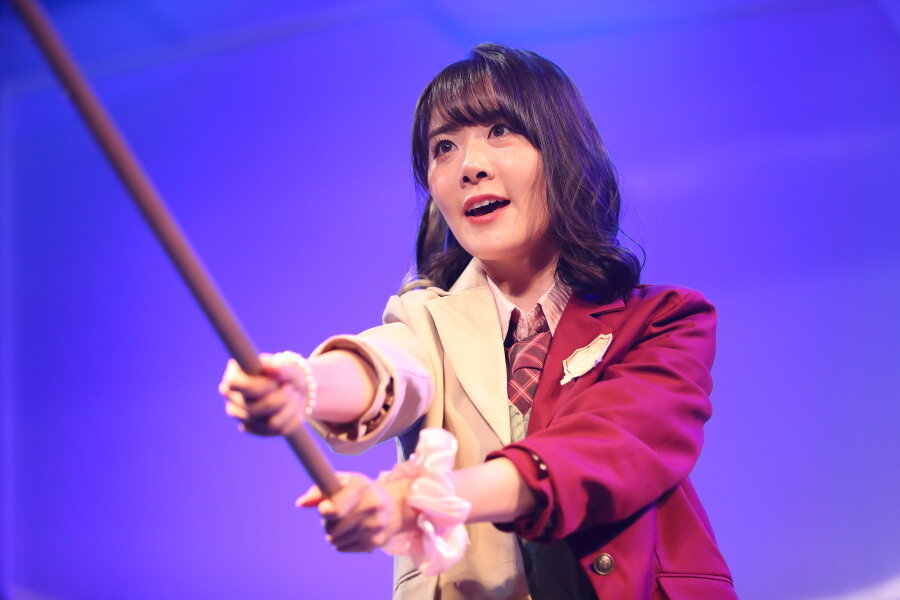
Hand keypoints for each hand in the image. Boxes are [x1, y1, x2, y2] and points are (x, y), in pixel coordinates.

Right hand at [218, 352, 309, 435]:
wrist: (295, 389)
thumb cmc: (287, 374)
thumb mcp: (288, 366)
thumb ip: (281, 367)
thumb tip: (272, 368)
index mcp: (234, 375)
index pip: (235, 385)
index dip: (258, 386)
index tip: (276, 383)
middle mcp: (232, 397)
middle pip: (253, 410)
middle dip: (280, 399)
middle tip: (291, 388)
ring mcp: (240, 415)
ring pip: (269, 423)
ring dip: (290, 409)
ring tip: (296, 396)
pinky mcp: (253, 429)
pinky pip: (277, 430)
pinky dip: (292, 419)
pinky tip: (294, 409)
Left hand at [297, 473, 416, 552]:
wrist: (393, 506)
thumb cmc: (360, 492)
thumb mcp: (342, 483)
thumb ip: (319, 490)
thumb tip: (300, 503)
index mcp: (361, 486)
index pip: (335, 509)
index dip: (325, 511)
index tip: (324, 507)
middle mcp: (372, 505)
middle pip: (332, 528)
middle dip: (328, 523)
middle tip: (335, 516)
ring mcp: (375, 525)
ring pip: (336, 540)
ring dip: (334, 534)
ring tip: (344, 524)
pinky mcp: (377, 542)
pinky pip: (343, 548)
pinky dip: (342, 542)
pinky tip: (351, 532)